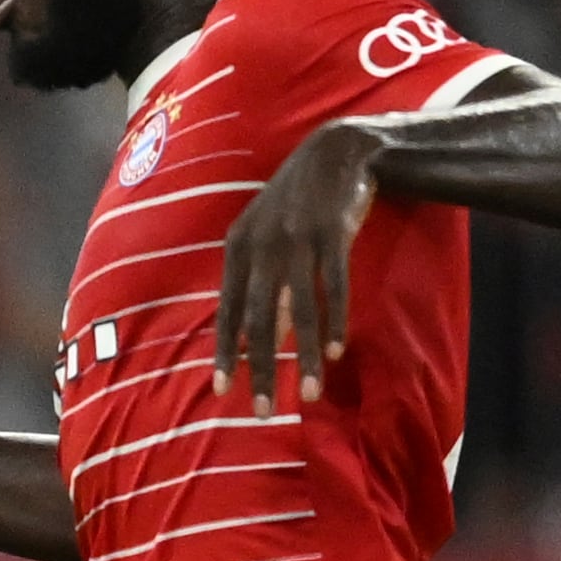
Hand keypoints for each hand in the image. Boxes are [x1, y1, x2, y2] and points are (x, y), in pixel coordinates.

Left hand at [219, 121, 383, 410]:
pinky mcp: (332, 233)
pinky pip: (332, 286)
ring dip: (304, 356)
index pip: (227, 310)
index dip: (226, 351)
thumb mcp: (265, 234)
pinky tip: (335, 350)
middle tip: (263, 409)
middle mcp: (262, 246)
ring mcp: (297, 239)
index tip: (223, 391)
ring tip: (309, 393)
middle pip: (259, 319)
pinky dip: (334, 320)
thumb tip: (257, 331)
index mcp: (238, 248)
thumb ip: (257, 279)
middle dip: (260, 367)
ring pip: (298, 310)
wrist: (337, 150)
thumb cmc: (297, 202)